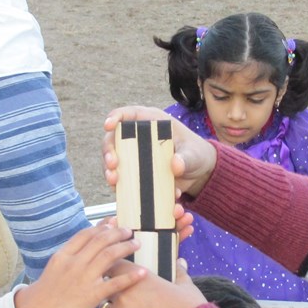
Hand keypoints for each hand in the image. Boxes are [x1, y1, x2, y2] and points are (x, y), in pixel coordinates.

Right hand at [15, 221, 145, 307]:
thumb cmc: (34, 306)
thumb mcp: (41, 280)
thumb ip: (53, 271)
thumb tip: (52, 271)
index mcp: (61, 257)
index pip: (84, 235)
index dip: (100, 227)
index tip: (110, 222)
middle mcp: (73, 263)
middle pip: (100, 240)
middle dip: (116, 232)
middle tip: (127, 230)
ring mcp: (83, 278)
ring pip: (110, 255)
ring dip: (125, 247)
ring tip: (136, 244)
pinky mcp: (91, 295)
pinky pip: (116, 282)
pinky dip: (131, 276)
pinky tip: (142, 272)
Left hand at [93, 259, 205, 307]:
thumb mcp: (186, 287)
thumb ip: (179, 272)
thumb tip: (180, 262)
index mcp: (140, 277)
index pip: (116, 266)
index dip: (116, 270)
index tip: (118, 274)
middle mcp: (125, 294)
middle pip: (106, 287)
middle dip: (113, 292)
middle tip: (120, 297)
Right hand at [103, 107, 217, 198]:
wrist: (200, 173)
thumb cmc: (196, 154)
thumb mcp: (194, 154)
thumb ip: (186, 158)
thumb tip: (175, 165)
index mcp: (151, 122)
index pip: (128, 114)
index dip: (115, 117)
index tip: (108, 125)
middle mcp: (138, 138)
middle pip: (114, 139)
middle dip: (108, 151)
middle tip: (112, 164)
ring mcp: (135, 156)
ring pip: (114, 161)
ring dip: (110, 171)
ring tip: (114, 181)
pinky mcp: (136, 174)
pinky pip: (123, 180)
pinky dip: (122, 187)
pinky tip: (125, 193)